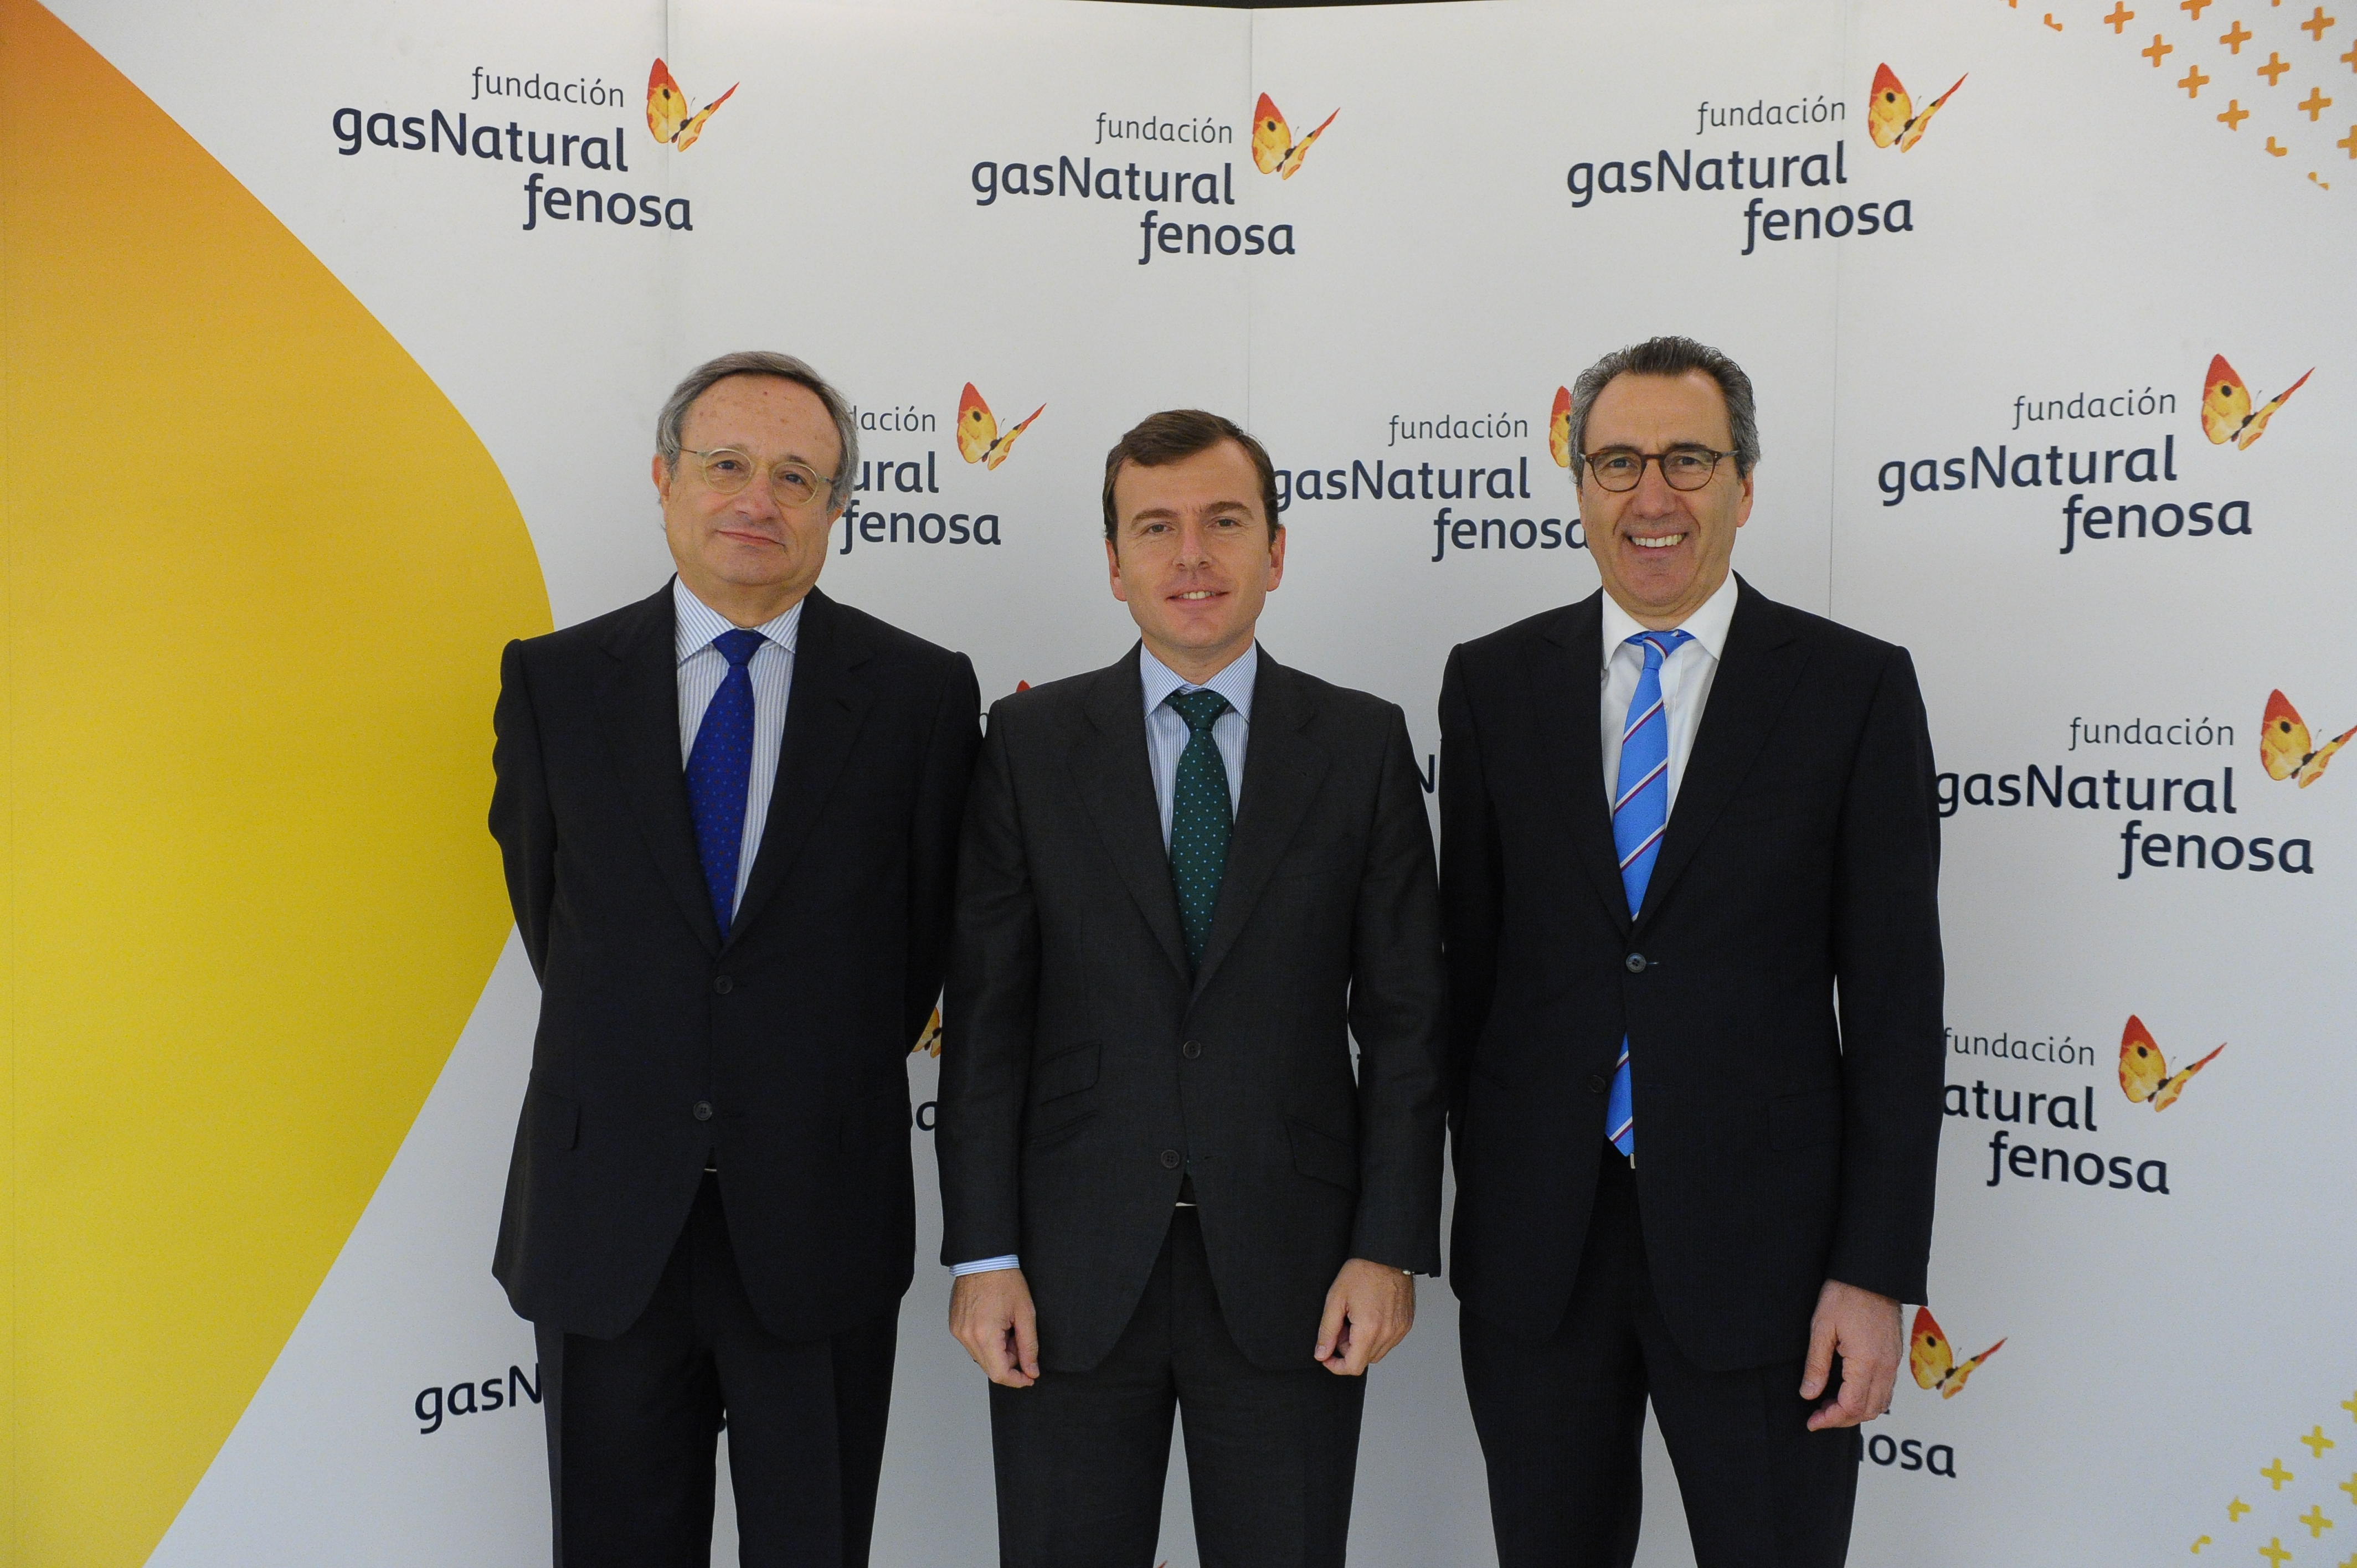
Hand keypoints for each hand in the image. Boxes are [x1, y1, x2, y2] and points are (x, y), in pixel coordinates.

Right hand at [949, 1268, 1039, 1387]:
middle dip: (1010, 1362)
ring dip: (998, 1351)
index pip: (999, 1374)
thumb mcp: (1025, 1314)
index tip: (1030, 1377)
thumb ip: (1029, 1347)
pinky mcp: (955, 1325)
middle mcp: (966, 1337)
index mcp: (984, 1335)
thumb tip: (1031, 1370)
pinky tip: (996, 1324)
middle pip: (990, 1368)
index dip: (1017, 1380)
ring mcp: (958, 1331)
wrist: (983, 1259)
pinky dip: (987, 1342)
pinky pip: (973, 1345)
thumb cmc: (1005, 1280)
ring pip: (982, 1357)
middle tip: (1020, 1339)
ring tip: (1008, 1327)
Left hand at [1314, 1259, 1415, 1374]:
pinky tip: (1370, 1316)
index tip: (1328, 1356)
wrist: (1386, 1255)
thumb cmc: (1362, 1272)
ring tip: (1356, 1319)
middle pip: (1365, 1361)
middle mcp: (1388, 1333)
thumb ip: (1327, 1331)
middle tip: (1342, 1325)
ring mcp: (1400, 1330)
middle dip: (1348, 1350)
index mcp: (1369, 1329)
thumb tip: (1321, 1354)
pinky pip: (1389, 1342)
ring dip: (1363, 1344)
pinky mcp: (1406, 1324)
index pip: (1353, 1367)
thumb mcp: (1335, 1300)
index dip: (1336, 1366)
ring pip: (1377, 1353)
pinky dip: (1376, 1336)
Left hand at [1800, 1279, 1901, 1429]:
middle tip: (1818, 1415)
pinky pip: (1886, 1388)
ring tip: (1829, 1404)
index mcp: (1867, 1362)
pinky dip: (1868, 1398)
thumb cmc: (1845, 1295)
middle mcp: (1885, 1367)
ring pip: (1881, 1403)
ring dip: (1856, 1410)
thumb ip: (1817, 1365)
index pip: (1852, 1406)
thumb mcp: (1821, 1328)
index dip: (1831, 1419)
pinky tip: (1848, 1390)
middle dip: (1842, 1419)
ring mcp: (1893, 1362)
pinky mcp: (1894, 1356)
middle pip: (1869, 1410)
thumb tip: (1809, 1394)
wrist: (1871, 1274)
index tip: (1812, 1421)